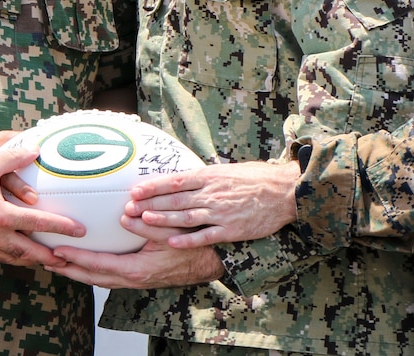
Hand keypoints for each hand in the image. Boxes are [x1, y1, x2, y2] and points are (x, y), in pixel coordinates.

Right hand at [0, 148, 83, 267]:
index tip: (80, 231)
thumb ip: (12, 158)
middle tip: (69, 258)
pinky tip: (17, 252)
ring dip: (32, 260)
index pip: (40, 224)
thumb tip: (35, 149)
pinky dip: (13, 257)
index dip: (62, 227)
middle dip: (51, 257)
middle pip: (31, 253)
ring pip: (14, 258)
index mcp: (2, 217)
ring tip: (47, 260)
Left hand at [45, 215, 222, 288]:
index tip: (56, 251)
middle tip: (45, 260)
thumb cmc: (191, 245)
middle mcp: (133, 279)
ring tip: (56, 262)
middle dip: (68, 269)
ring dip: (77, 271)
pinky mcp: (138, 277)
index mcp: (137, 269)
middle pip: (92, 277)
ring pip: (99, 279)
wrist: (208, 263)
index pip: (99, 265)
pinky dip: (91, 270)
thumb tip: (125, 216)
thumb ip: (148, 224)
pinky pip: (108, 276)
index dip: (76, 259)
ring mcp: (135, 280)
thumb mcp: (171, 231)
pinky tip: (82, 261)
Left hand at [126, 160, 298, 247]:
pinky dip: (188, 240)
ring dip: (163, 219)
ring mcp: (221, 212)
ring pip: (186, 217)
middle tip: (129, 207)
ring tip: (144, 220)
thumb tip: (184, 179)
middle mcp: (212, 193)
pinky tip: (172, 243)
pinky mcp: (231, 229)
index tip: (135, 190)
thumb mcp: (227, 170)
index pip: (175, 181)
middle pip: (175, 199)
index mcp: (210, 176)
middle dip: (151, 203)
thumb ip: (205, 177)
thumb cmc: (257, 178)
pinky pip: (206, 236)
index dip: (153, 186)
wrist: (284, 191)